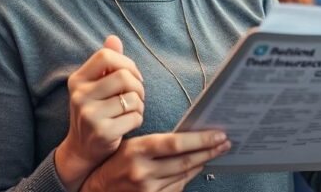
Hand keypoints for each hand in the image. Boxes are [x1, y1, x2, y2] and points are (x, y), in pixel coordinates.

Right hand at [55, 35, 145, 188]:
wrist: (81, 149)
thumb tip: (113, 38)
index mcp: (77, 80)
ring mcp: (89, 115)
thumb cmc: (94, 110)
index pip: (106, 56)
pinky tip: (128, 123)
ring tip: (132, 110)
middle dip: (138, 86)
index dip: (127, 63)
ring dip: (139, 104)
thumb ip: (105, 62)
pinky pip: (135, 117)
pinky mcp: (102, 132)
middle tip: (137, 96)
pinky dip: (138, 119)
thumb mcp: (94, 85)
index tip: (132, 76)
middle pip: (124, 76)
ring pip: (132, 97)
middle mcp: (79, 96)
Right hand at [82, 131, 231, 191]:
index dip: (200, 139)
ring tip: (215, 153)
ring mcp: (147, 189)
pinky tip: (195, 168)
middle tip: (225, 143)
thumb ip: (157, 143)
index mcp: (137, 150)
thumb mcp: (131, 146)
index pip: (176, 143)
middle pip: (185, 161)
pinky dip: (188, 177)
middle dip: (209, 151)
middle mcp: (142, 171)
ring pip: (184, 175)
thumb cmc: (115, 163)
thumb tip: (189, 137)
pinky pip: (177, 188)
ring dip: (202, 163)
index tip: (218, 134)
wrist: (95, 190)